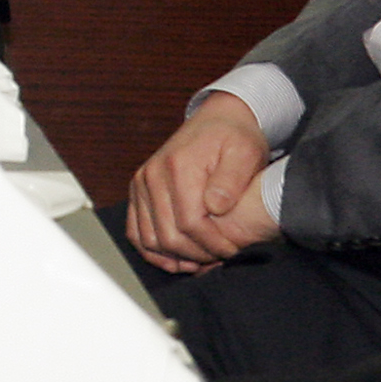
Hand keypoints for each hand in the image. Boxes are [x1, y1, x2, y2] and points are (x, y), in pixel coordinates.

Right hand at [126, 93, 275, 272]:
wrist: (217, 120)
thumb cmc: (233, 138)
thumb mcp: (244, 153)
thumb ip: (231, 179)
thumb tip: (215, 206)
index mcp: (177, 166)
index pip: (190, 223)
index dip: (212, 245)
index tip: (232, 250)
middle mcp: (152, 175)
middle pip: (167, 236)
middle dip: (196, 254)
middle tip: (219, 257)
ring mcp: (141, 183)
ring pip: (149, 239)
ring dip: (175, 257)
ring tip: (201, 260)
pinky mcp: (138, 191)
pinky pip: (136, 231)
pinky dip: (153, 251)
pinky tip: (176, 258)